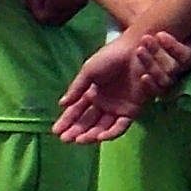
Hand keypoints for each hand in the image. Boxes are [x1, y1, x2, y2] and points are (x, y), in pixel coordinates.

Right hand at [53, 29, 190, 143]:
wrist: (134, 50)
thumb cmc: (111, 56)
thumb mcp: (89, 71)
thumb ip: (76, 88)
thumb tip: (61, 104)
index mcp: (92, 93)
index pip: (77, 111)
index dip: (67, 121)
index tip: (56, 130)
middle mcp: (104, 104)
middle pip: (88, 122)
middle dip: (76, 131)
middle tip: (65, 139)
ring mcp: (117, 108)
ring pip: (102, 127)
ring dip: (90, 135)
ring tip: (79, 140)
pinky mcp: (132, 111)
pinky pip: (120, 126)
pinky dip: (110, 133)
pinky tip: (98, 137)